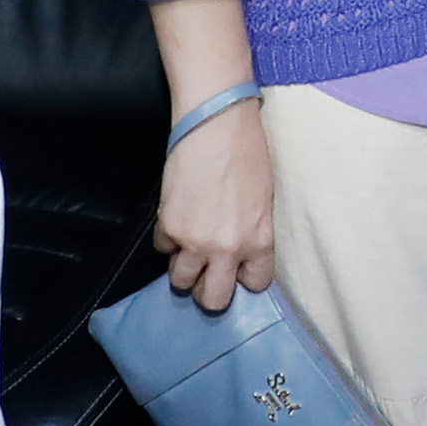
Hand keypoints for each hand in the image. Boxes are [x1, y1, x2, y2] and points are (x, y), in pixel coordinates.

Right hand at [158, 91, 277, 308]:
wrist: (215, 125)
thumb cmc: (246, 154)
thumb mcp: (263, 200)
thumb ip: (252, 234)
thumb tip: (238, 254)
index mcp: (259, 241)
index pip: (254, 285)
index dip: (243, 278)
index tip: (236, 269)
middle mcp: (227, 249)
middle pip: (214, 299)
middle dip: (208, 291)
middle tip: (205, 274)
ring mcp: (195, 241)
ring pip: (181, 280)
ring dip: (184, 267)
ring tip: (188, 245)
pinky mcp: (168, 226)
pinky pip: (163, 248)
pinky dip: (168, 237)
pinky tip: (177, 215)